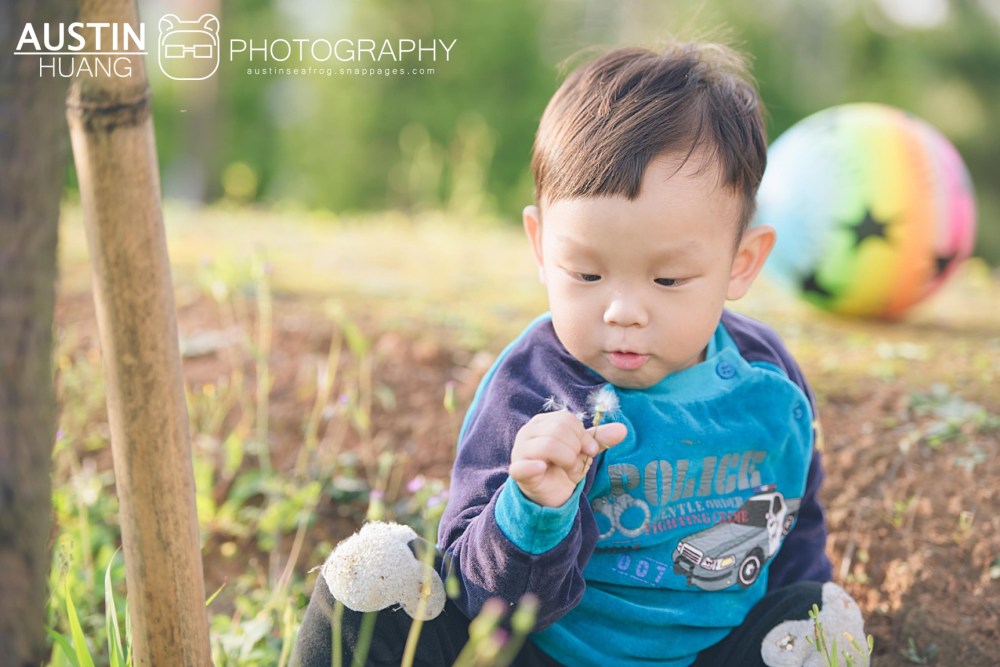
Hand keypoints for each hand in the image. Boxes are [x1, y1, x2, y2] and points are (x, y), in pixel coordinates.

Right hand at [508, 410, 626, 507]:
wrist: (550, 495)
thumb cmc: (563, 468)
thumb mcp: (584, 452)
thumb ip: (600, 439)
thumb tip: (623, 429)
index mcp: (543, 422)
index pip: (567, 420)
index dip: (584, 437)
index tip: (589, 451)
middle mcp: (528, 432)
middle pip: (558, 430)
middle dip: (575, 449)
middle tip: (575, 463)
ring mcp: (520, 450)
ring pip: (548, 445)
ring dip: (566, 460)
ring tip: (567, 469)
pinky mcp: (517, 470)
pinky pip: (523, 466)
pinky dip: (534, 466)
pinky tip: (542, 468)